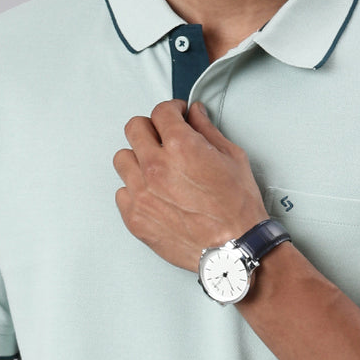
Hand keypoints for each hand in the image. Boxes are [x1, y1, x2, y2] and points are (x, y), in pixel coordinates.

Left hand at [113, 98, 268, 270]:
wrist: (234, 249)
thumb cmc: (237, 209)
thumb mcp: (232, 158)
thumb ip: (208, 131)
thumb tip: (195, 115)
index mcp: (181, 147)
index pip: (160, 111)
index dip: (171, 110)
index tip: (175, 115)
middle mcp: (156, 167)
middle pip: (135, 128)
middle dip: (152, 128)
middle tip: (163, 137)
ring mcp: (141, 193)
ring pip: (123, 159)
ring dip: (138, 159)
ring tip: (156, 169)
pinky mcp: (135, 217)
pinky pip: (122, 192)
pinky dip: (135, 190)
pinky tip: (153, 194)